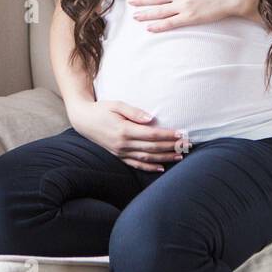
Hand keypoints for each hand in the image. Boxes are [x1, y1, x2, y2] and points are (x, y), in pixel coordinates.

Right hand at [66, 99, 189, 170]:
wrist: (84, 121)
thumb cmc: (102, 109)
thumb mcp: (117, 105)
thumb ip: (134, 112)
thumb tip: (151, 119)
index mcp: (124, 130)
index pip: (151, 134)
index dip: (168, 135)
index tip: (181, 133)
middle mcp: (123, 144)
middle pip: (152, 147)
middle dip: (171, 146)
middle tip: (187, 145)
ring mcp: (120, 152)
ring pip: (147, 157)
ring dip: (165, 157)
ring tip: (180, 156)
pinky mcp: (118, 156)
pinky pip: (136, 164)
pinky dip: (149, 167)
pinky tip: (161, 167)